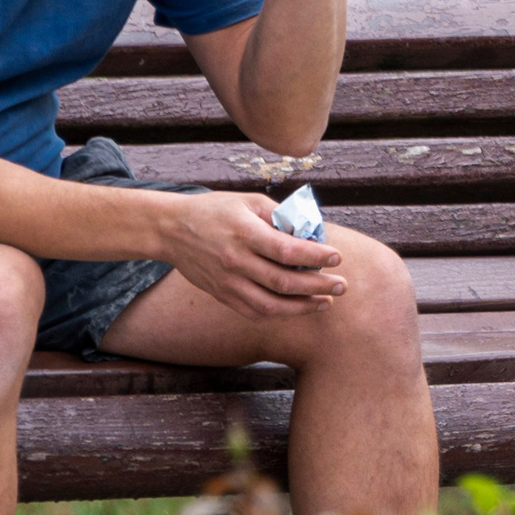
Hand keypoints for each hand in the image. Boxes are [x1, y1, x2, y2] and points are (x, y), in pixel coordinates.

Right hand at [164, 191, 347, 317]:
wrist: (172, 229)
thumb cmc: (215, 210)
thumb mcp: (247, 201)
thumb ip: (279, 216)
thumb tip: (310, 231)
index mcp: (244, 233)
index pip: (286, 251)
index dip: (315, 256)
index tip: (336, 257)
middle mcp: (236, 261)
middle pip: (284, 282)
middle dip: (318, 286)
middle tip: (342, 285)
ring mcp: (228, 282)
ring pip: (271, 305)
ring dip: (303, 307)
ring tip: (326, 302)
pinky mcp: (222, 295)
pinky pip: (255, 311)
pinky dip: (280, 313)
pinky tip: (298, 307)